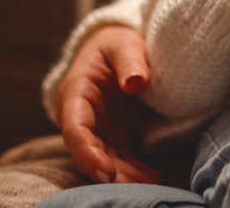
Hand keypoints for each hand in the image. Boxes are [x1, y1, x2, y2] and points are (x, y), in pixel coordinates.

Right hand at [55, 24, 160, 183]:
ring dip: (126, 175)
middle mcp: (81, 116)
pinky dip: (135, 170)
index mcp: (76, 92)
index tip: (105, 171)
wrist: (117, 50)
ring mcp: (98, 128)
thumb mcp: (123, 45)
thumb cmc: (117, 45)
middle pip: (90, 152)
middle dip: (111, 172)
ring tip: (153, 182)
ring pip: (106, 160)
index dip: (87, 153)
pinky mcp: (113, 135)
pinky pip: (121, 158)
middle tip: (139, 185)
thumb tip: (137, 83)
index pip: (75, 128)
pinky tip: (155, 176)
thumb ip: (130, 61)